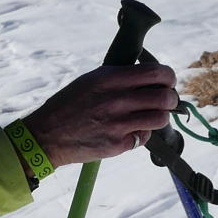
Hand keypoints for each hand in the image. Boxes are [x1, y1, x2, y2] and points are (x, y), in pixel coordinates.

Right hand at [24, 63, 178, 167]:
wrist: (47, 135)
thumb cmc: (70, 104)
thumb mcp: (91, 80)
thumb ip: (120, 77)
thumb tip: (150, 77)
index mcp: (110, 78)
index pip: (156, 73)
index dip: (168, 77)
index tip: (167, 81)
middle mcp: (117, 99)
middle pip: (165, 97)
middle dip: (171, 98)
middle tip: (166, 100)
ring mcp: (118, 124)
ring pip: (161, 118)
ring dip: (161, 117)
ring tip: (152, 116)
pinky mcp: (117, 144)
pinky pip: (144, 136)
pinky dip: (142, 133)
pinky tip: (130, 130)